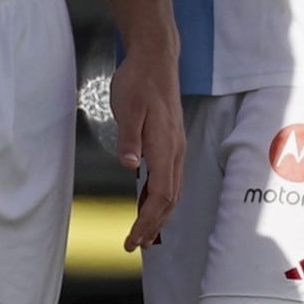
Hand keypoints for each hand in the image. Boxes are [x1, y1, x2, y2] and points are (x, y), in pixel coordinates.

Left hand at [106, 39, 185, 249]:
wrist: (156, 58)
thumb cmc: (139, 81)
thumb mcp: (127, 108)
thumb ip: (129, 138)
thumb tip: (130, 166)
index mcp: (165, 146)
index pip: (160, 196)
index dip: (147, 221)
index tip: (132, 240)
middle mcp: (175, 151)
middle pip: (169, 200)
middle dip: (153, 226)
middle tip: (133, 245)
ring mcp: (176, 147)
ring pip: (172, 191)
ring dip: (158, 215)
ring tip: (143, 234)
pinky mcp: (171, 142)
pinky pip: (170, 179)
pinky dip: (160, 198)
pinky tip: (147, 203)